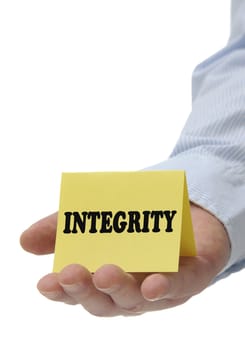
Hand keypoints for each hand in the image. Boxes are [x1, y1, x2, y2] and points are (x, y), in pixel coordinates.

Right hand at [20, 204, 229, 315]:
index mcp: (106, 280)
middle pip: (106, 301)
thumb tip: (24, 242)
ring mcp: (161, 287)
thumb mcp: (96, 218)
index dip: (62, 292)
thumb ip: (61, 229)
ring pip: (138, 297)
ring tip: (104, 273)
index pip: (80, 292)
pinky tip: (153, 284)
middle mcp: (130, 289)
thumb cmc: (135, 223)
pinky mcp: (191, 275)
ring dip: (120, 288)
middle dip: (86, 290)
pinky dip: (166, 287)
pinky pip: (180, 286)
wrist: (184, 209)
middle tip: (69, 274)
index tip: (45, 283)